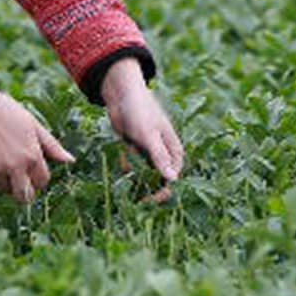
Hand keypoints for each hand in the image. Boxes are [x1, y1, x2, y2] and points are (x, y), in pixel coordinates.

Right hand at [0, 86, 71, 202]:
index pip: (42, 182)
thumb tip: (70, 160)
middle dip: (24, 191)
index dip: (39, 177)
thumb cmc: (7, 111)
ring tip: (1, 160)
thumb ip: (52, 146)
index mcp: (32, 155)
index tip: (33, 170)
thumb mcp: (33, 124)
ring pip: (4, 189)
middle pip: (24, 196)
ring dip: (5, 181)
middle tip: (20, 181)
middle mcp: (15, 166)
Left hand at [100, 58, 183, 201]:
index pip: (173, 179)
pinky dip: (127, 163)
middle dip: (145, 186)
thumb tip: (173, 179)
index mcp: (174, 151)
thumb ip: (160, 158)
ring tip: (128, 158)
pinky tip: (124, 152)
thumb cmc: (140, 112)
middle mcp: (164, 154)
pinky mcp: (136, 151)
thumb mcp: (149, 136)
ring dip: (134, 174)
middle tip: (133, 191)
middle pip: (158, 180)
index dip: (162, 192)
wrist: (121, 95)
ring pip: (143, 175)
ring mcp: (149, 153)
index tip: (148, 200)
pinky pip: (132, 166)